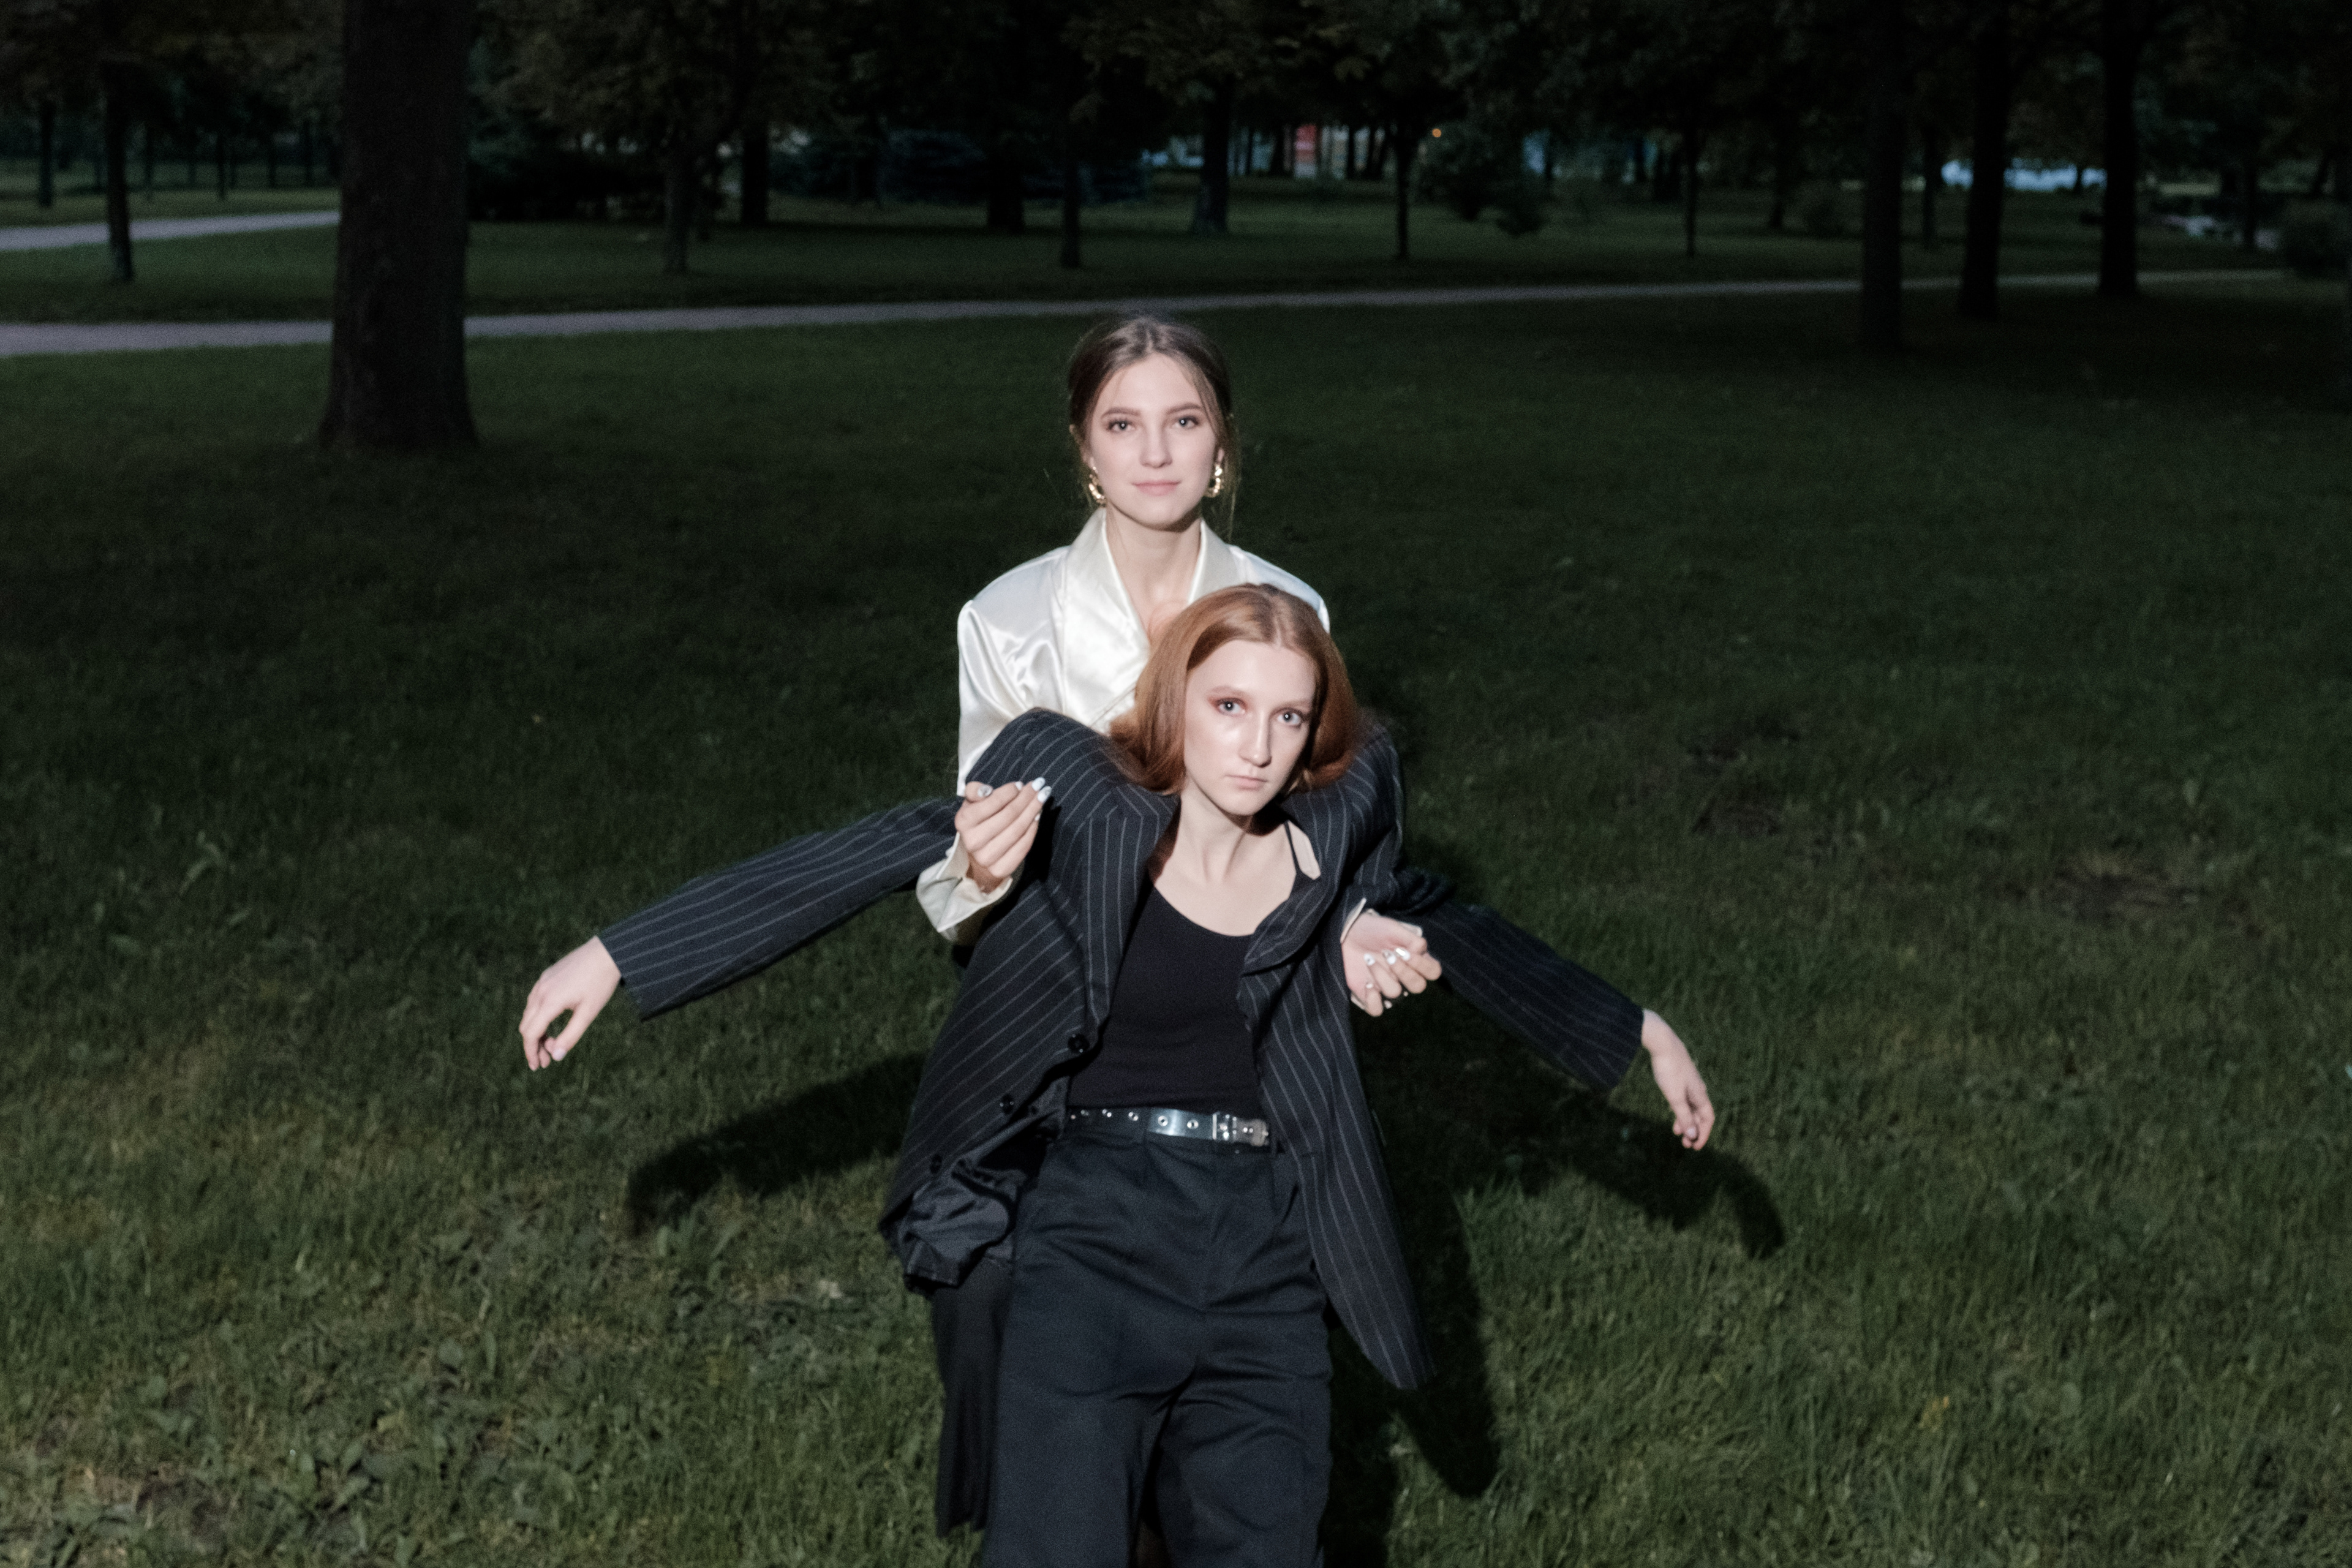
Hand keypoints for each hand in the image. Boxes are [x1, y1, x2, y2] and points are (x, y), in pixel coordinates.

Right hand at [520, 936, 620, 1070]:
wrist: (606, 952)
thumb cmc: (600, 983)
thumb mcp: (588, 1013)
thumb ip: (571, 1036)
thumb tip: (556, 1056)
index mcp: (549, 1001)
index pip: (530, 1033)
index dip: (531, 1052)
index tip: (537, 1066)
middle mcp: (540, 991)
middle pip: (526, 1026)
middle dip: (533, 1046)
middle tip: (547, 1060)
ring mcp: (542, 982)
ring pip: (529, 1014)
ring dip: (537, 1032)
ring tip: (553, 1044)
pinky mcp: (546, 977)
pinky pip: (535, 1002)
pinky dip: (539, 1017)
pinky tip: (552, 1024)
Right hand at [956, 777, 1049, 893]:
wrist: (977, 858)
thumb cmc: (978, 823)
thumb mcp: (971, 804)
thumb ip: (974, 791)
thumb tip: (987, 790)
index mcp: (963, 821)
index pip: (992, 802)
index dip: (1010, 791)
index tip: (1021, 784)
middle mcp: (973, 841)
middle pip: (1009, 815)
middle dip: (1027, 798)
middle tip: (1039, 786)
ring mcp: (986, 857)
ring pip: (1018, 830)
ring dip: (1033, 811)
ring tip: (1041, 799)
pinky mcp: (1000, 869)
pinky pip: (1023, 846)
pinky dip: (1033, 830)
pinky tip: (1037, 817)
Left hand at [1344, 910, 1441, 1016]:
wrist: (1347, 933)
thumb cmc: (1373, 930)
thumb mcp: (1394, 928)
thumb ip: (1412, 939)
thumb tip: (1420, 952)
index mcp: (1415, 961)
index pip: (1433, 972)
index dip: (1423, 965)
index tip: (1404, 951)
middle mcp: (1404, 977)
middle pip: (1419, 987)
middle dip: (1403, 971)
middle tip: (1387, 954)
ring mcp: (1388, 987)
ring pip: (1395, 994)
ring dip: (1381, 975)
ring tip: (1368, 958)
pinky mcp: (1369, 995)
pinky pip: (1377, 1010)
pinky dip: (1373, 999)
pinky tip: (1367, 984)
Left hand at [1642, 1010, 1714, 1149]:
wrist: (1662, 1042)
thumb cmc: (1669, 1069)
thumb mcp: (1674, 1096)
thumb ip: (1683, 1116)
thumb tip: (1693, 1135)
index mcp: (1700, 1094)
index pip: (1707, 1119)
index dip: (1703, 1134)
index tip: (1694, 1147)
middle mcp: (1698, 1089)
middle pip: (1700, 1114)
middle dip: (1694, 1130)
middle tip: (1685, 1143)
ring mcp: (1689, 1082)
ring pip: (1691, 1106)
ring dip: (1686, 1120)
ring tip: (1676, 1132)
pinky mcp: (1680, 1077)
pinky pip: (1685, 1098)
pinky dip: (1680, 1109)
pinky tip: (1673, 1110)